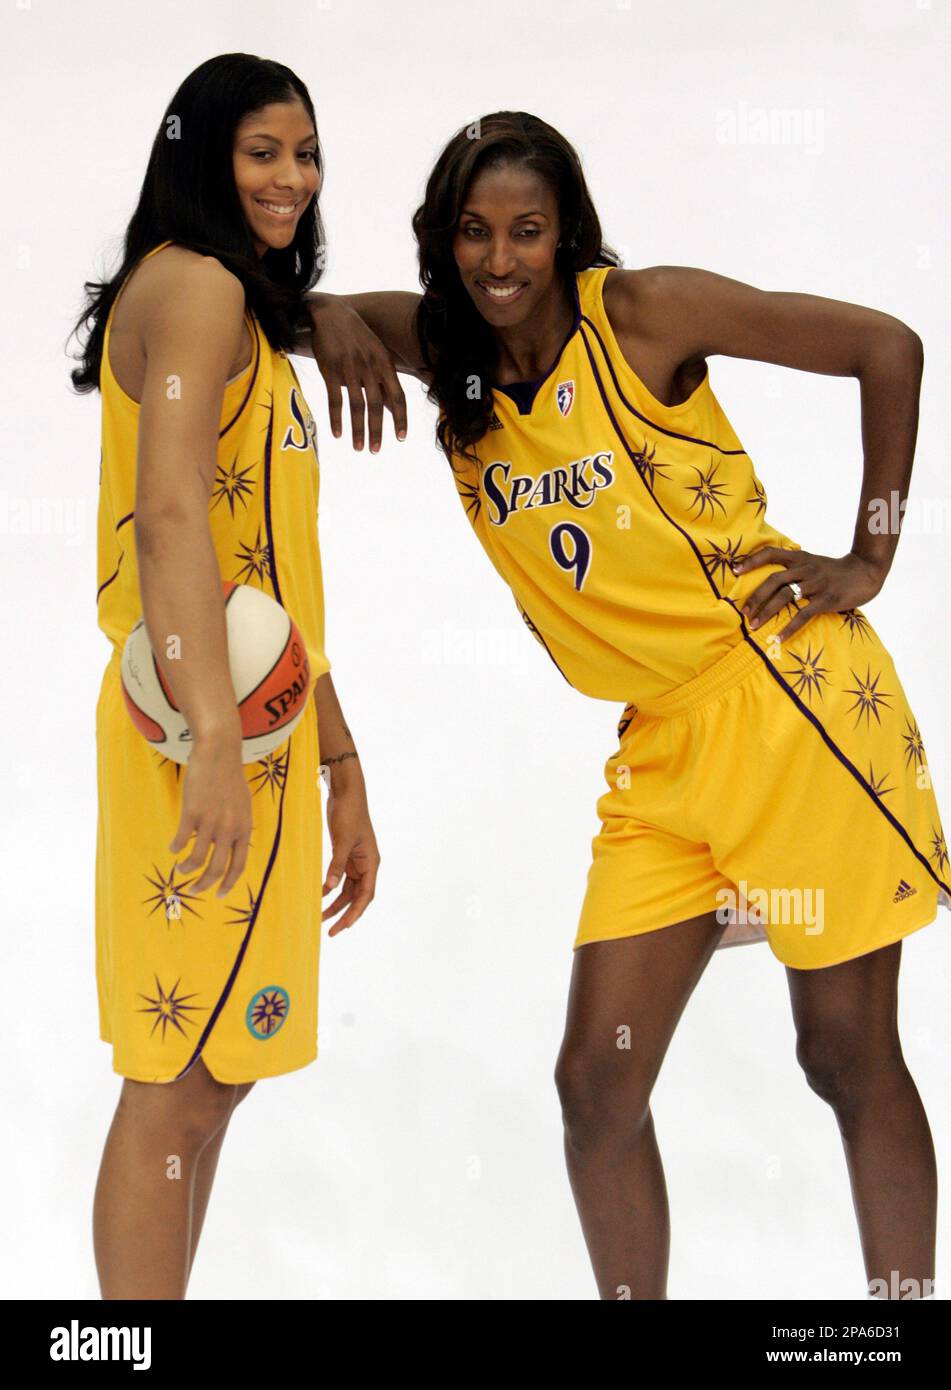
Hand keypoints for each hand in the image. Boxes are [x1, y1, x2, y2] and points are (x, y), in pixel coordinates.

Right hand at [169, 731, 251, 897]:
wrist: (219, 753)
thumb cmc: (229, 778)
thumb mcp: (242, 805)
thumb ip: (237, 826)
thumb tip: (229, 845)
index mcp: (244, 828)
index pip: (239, 865)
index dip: (228, 883)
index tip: (219, 894)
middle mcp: (229, 829)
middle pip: (216, 868)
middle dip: (204, 885)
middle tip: (194, 890)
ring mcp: (211, 822)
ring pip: (197, 859)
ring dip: (186, 869)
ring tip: (180, 870)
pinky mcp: (192, 813)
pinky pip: (181, 839)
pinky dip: (175, 848)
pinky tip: (172, 848)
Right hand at [307, 298, 406, 452]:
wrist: (331, 314)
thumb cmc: (356, 337)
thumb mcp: (376, 354)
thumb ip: (384, 380)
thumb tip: (391, 408)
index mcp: (385, 364)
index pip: (398, 396)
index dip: (400, 418)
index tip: (401, 437)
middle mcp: (370, 367)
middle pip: (377, 405)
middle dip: (377, 431)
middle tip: (375, 450)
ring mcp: (350, 368)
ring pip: (357, 405)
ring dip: (358, 430)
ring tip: (359, 448)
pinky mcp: (330, 370)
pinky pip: (335, 399)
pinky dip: (337, 419)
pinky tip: (338, 433)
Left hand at [321, 782, 379, 934]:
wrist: (345, 793)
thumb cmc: (349, 814)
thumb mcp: (342, 840)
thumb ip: (336, 865)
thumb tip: (328, 888)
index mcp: (371, 863)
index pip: (366, 895)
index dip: (355, 913)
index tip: (343, 927)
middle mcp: (366, 865)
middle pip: (356, 897)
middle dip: (343, 914)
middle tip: (330, 932)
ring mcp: (355, 861)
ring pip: (347, 890)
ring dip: (335, 903)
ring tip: (320, 917)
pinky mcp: (344, 855)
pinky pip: (339, 877)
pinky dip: (329, 887)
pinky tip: (318, 894)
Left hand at [732, 547, 885, 641]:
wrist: (865, 571)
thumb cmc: (834, 570)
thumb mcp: (812, 562)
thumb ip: (794, 567)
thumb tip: (769, 579)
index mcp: (800, 558)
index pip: (771, 553)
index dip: (752, 560)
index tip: (735, 570)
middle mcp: (806, 568)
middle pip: (774, 580)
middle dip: (756, 597)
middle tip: (743, 612)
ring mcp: (817, 584)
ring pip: (785, 596)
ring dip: (767, 612)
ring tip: (754, 626)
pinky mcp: (827, 600)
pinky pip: (804, 615)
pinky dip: (789, 628)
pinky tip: (778, 638)